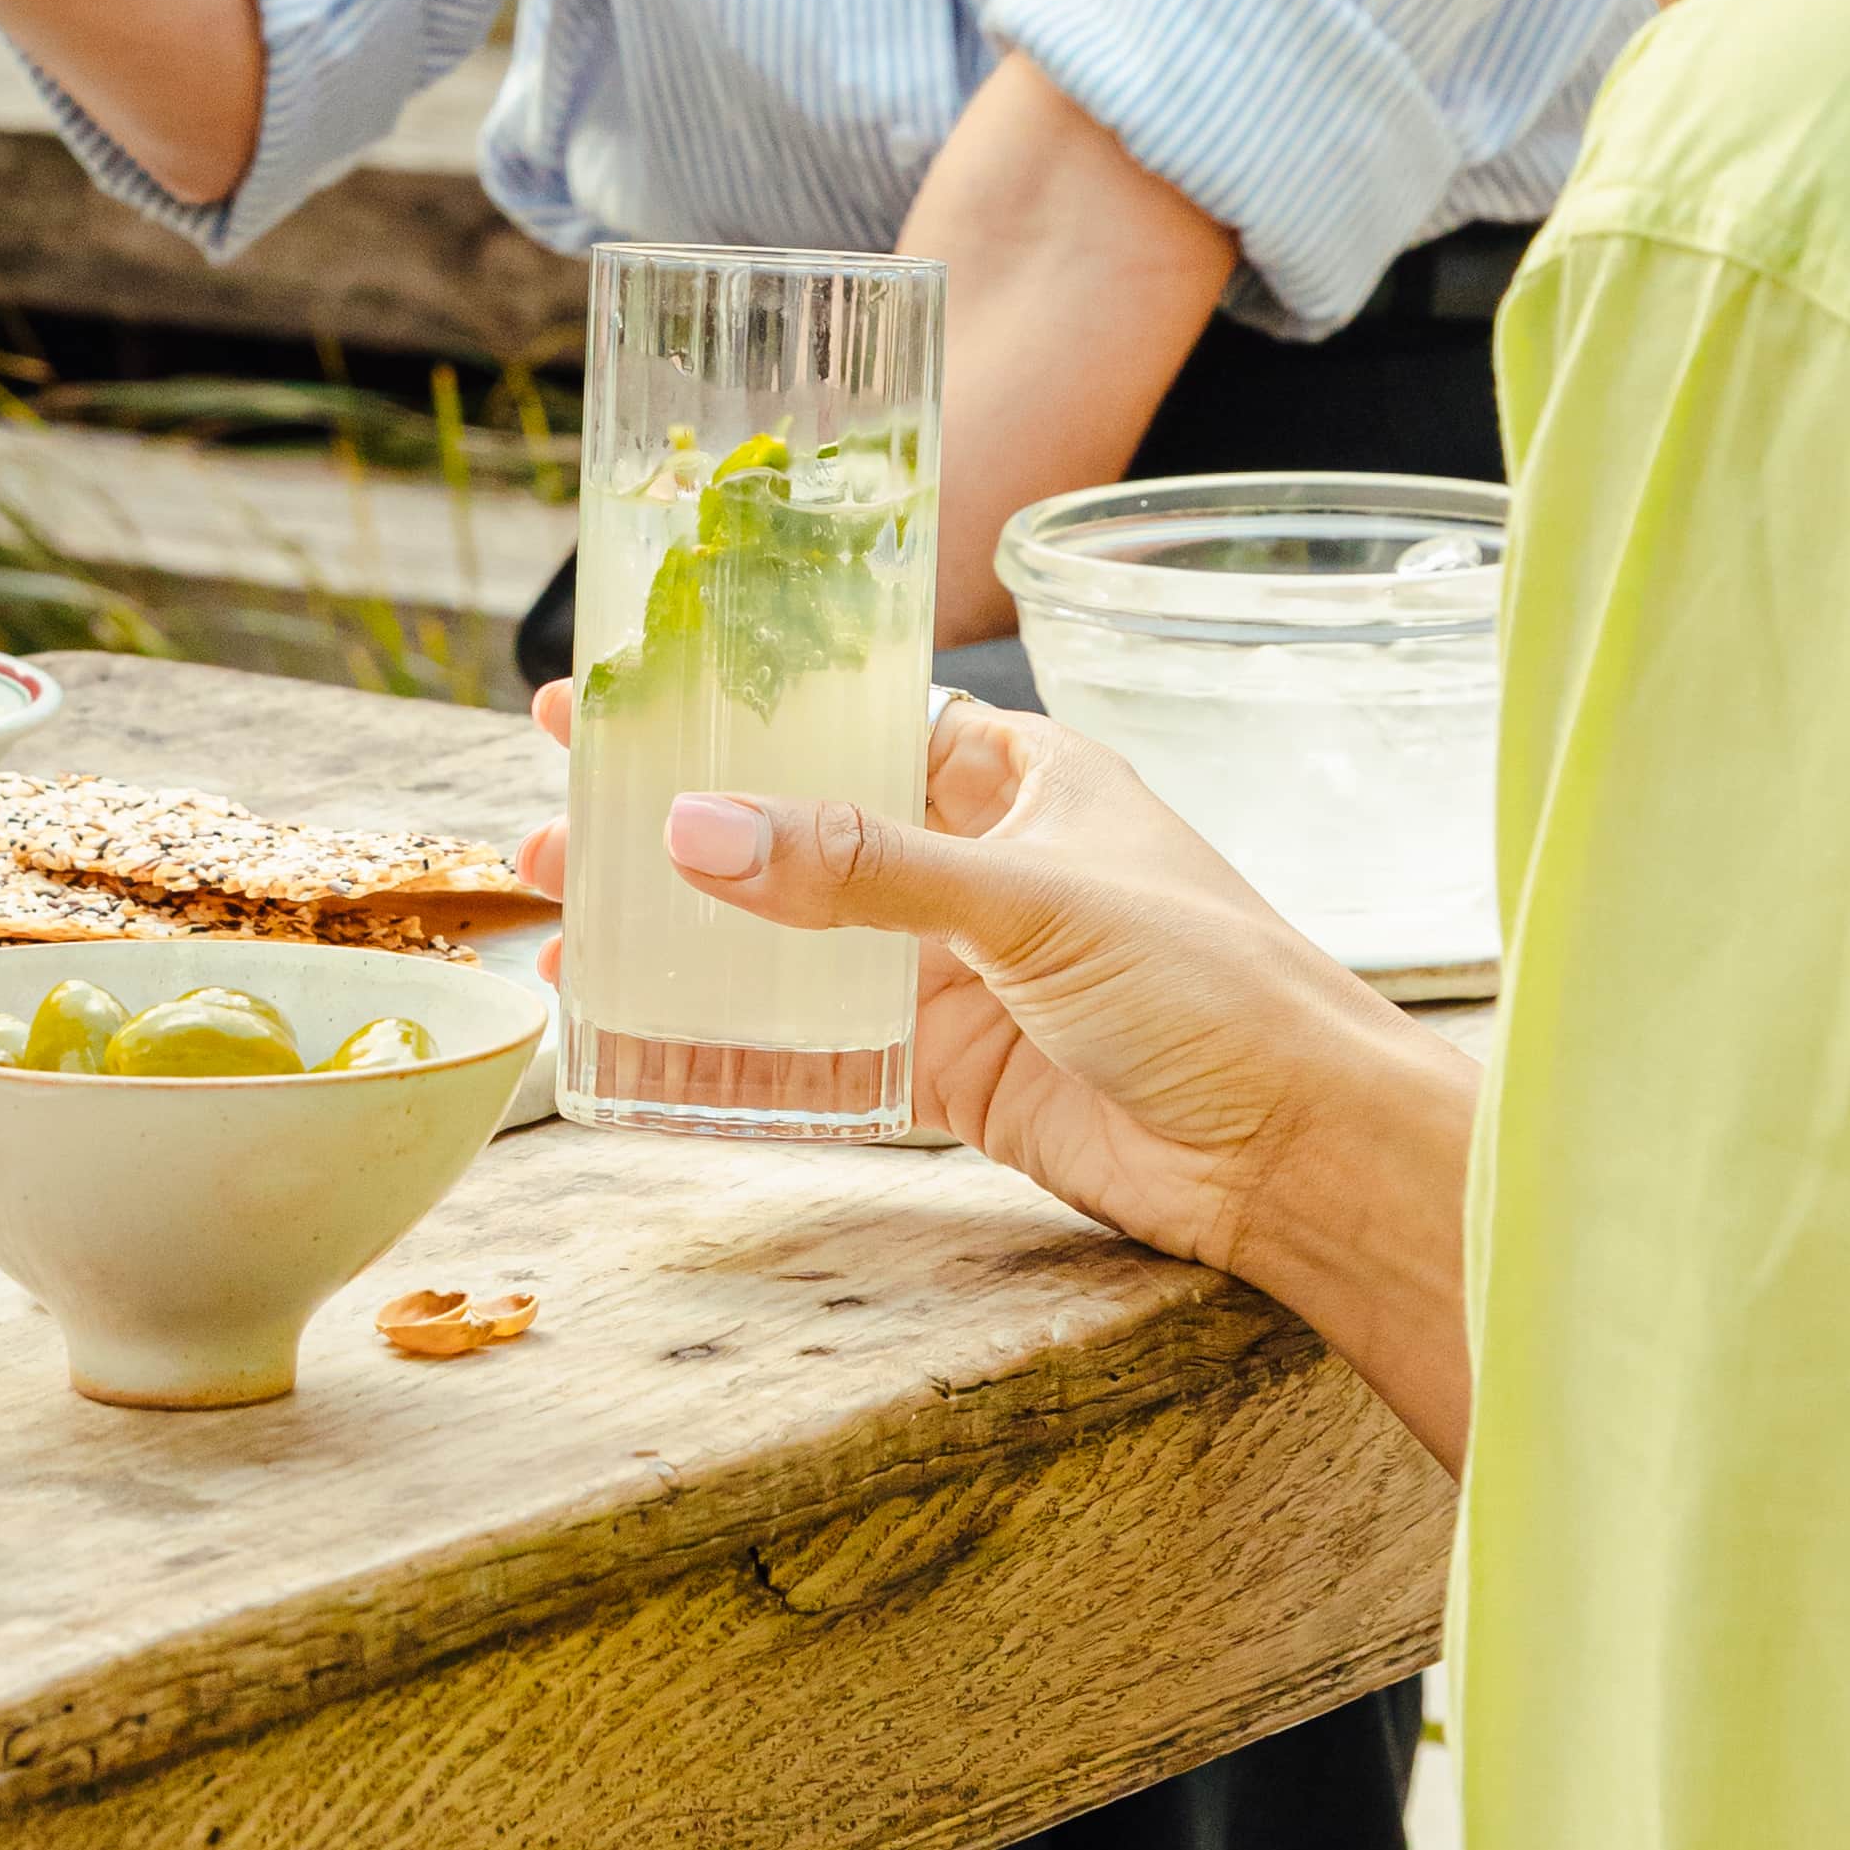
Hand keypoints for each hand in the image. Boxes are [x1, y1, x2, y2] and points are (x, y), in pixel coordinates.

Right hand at [520, 678, 1474, 1454]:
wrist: (1300, 1161)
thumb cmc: (1219, 991)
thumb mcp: (1035, 901)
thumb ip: (865, 868)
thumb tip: (698, 829)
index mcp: (1016, 778)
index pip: (847, 715)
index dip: (733, 702)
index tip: (621, 688)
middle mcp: (972, 863)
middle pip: (792, 821)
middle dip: (671, 810)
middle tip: (549, 795)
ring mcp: (949, 971)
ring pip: (781, 933)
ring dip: (674, 922)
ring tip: (553, 909)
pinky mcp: (939, 1072)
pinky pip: (803, 1043)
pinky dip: (716, 1033)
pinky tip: (625, 1023)